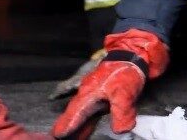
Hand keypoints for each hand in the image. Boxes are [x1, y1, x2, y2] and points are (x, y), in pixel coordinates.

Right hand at [52, 29, 167, 137]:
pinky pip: (83, 100)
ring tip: (67, 132)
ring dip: (73, 119)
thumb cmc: (124, 72)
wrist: (129, 54)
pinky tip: (72, 110)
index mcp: (89, 93)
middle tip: (57, 135)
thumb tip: (119, 131)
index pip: (76, 112)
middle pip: (74, 111)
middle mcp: (86, 91)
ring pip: (79, 107)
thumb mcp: (124, 93)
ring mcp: (91, 89)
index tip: (58, 135)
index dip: (68, 124)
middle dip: (66, 123)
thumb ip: (121, 112)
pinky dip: (74, 106)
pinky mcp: (97, 89)